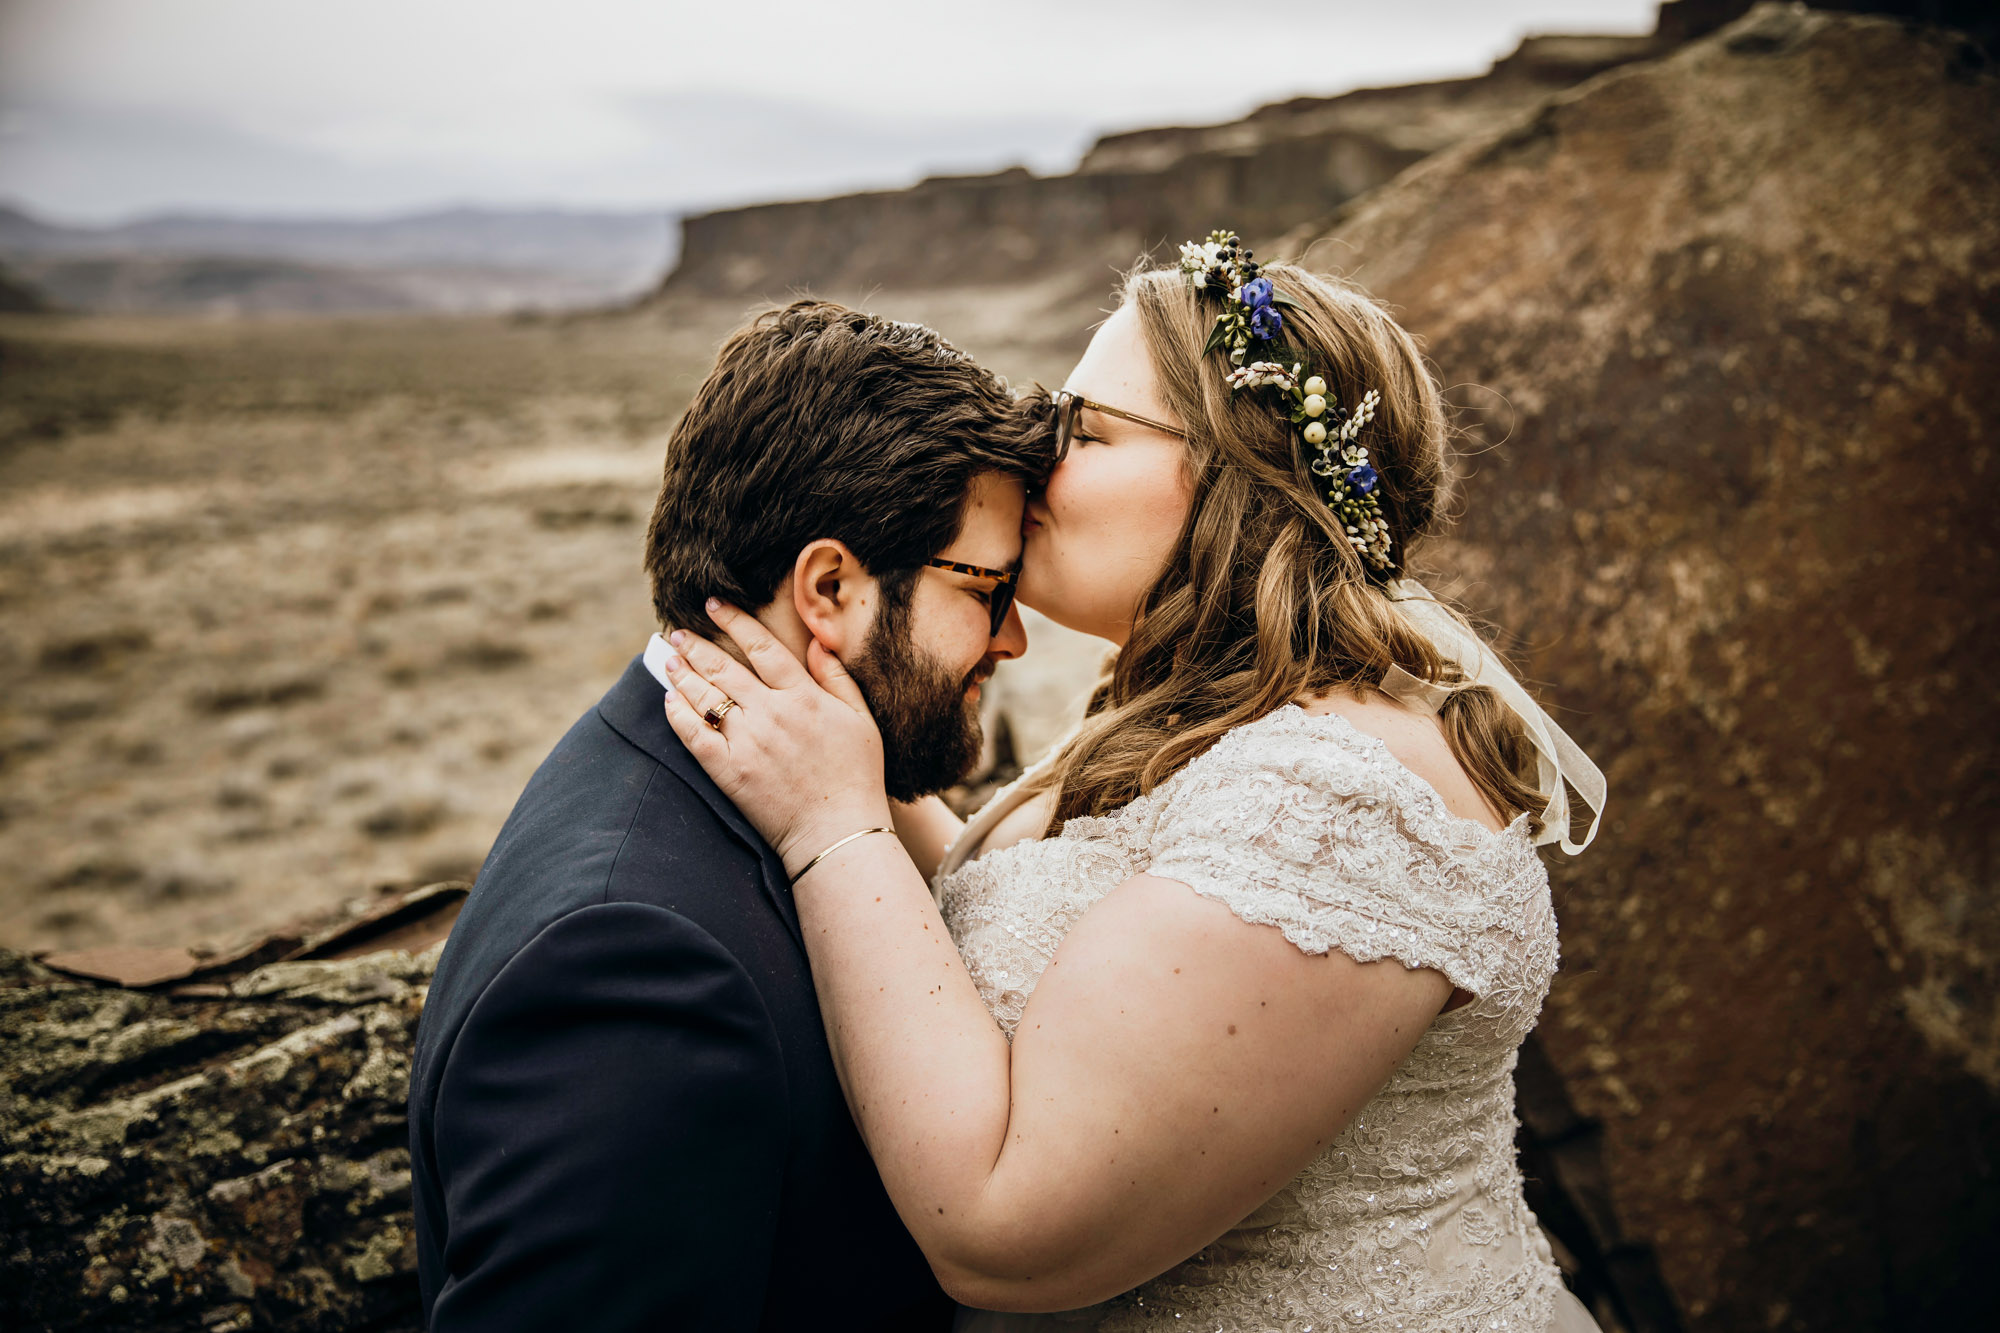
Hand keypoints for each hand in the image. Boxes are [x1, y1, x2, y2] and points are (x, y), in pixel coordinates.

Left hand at [662, 600, 894, 876]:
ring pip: (705, 697)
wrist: (838, 833)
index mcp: (803, 696)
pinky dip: (679, 715)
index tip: (714, 604)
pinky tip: (670, 701)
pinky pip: (694, 736)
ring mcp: (747, 743)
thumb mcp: (860, 719)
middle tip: (678, 630)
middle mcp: (771, 713)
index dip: (734, 621)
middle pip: (724, 667)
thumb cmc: (857, 776)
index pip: (760, 646)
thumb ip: (836, 678)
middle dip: (697, 644)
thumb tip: (816, 642)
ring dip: (683, 674)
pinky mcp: (729, 771)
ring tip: (669, 659)